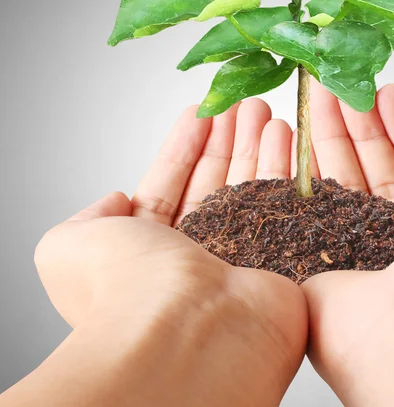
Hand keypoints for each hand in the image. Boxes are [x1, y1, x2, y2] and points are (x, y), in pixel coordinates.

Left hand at [28, 100, 306, 406]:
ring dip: (256, 144)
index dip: (185, 146)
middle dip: (226, 138)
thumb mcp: (68, 246)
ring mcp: (241, 255)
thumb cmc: (125, 286)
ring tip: (263, 109)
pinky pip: (282, 202)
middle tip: (241, 102)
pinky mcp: (279, 258)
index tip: (202, 110)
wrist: (187, 331)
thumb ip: (87, 219)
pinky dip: (283, 167)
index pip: (169, 185)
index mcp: (150, 249)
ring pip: (250, 187)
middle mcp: (196, 254)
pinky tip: (284, 136)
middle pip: (215, 181)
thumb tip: (117, 200)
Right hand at [300, 82, 393, 405]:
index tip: (389, 94)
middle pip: (377, 172)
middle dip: (362, 125)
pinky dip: (302, 169)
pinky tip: (297, 133)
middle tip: (346, 86)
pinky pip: (308, 208)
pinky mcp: (315, 265)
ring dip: (334, 135)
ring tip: (325, 93)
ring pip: (342, 184)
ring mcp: (354, 256)